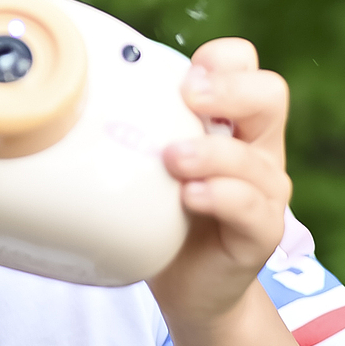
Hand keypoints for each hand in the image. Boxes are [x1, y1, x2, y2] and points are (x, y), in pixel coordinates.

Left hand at [148, 38, 291, 330]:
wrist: (187, 285)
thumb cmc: (162, 210)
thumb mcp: (149, 158)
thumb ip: (137, 123)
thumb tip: (74, 86)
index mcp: (234, 119)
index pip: (244, 63)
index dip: (219, 60)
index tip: (181, 78)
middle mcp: (258, 148)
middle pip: (270, 94)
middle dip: (230, 89)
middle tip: (188, 97)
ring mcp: (265, 192)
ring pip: (253, 158)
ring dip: (210, 152)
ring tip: (172, 159)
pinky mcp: (262, 233)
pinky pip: (251, 207)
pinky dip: (219, 196)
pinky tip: (188, 197)